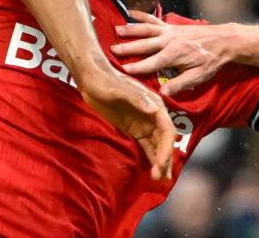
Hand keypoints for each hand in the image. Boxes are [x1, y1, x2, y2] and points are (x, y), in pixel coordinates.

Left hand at [78, 67, 176, 181]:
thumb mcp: (119, 89)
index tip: (162, 164)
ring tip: (159, 180)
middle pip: (164, 141)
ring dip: (160, 161)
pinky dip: (151, 158)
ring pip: (157, 145)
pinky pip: (146, 146)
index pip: (167, 130)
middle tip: (160, 178)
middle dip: (164, 159)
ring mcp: (144, 123)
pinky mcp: (134, 129)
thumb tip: (155, 110)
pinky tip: (152, 171)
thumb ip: (137, 98)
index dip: (167, 148)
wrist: (92, 78)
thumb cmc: (105, 80)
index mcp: (154, 104)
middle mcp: (153, 115)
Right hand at [112, 11, 228, 95]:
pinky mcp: (171, 26)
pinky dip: (142, 15)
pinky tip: (131, 12)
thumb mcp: (198, 77)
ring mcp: (169, 31)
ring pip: (146, 29)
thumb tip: (161, 95)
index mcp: (173, 56)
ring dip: (131, 29)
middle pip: (144, 44)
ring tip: (116, 29)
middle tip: (111, 49)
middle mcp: (168, 41)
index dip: (135, 68)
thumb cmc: (211, 61)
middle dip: (127, 47)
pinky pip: (154, 19)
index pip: (150, 63)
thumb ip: (179, 85)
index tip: (121, 70)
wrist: (223, 40)